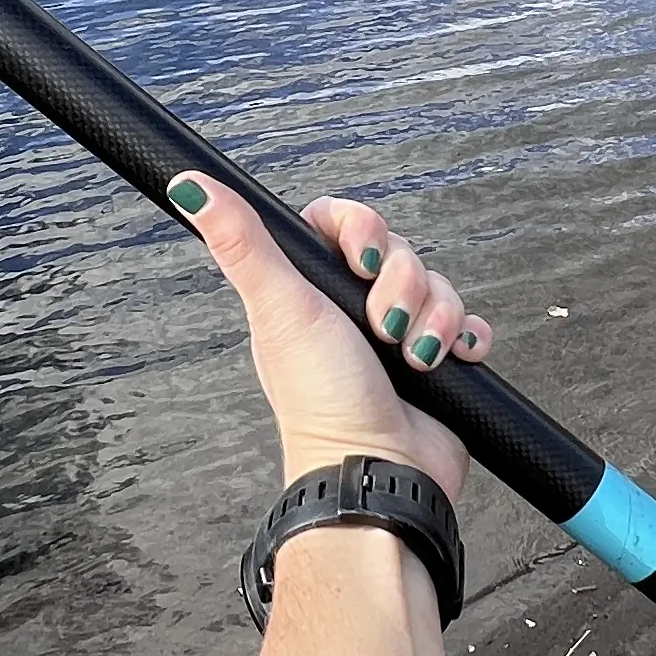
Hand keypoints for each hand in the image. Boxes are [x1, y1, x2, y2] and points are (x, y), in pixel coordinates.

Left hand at [166, 177, 489, 491]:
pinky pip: (467, 325)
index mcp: (309, 292)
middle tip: (383, 323)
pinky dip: (465, 338)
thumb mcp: (279, 309)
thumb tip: (188, 186)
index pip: (341, 223)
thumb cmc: (322, 400)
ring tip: (412, 355)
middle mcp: (351, 311)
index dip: (361, 228)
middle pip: (397, 252)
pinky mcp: (436, 363)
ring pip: (436, 286)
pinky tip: (450, 358)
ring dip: (434, 318)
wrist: (376, 469)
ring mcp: (396, 337)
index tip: (361, 257)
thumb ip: (241, 242)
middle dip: (403, 284)